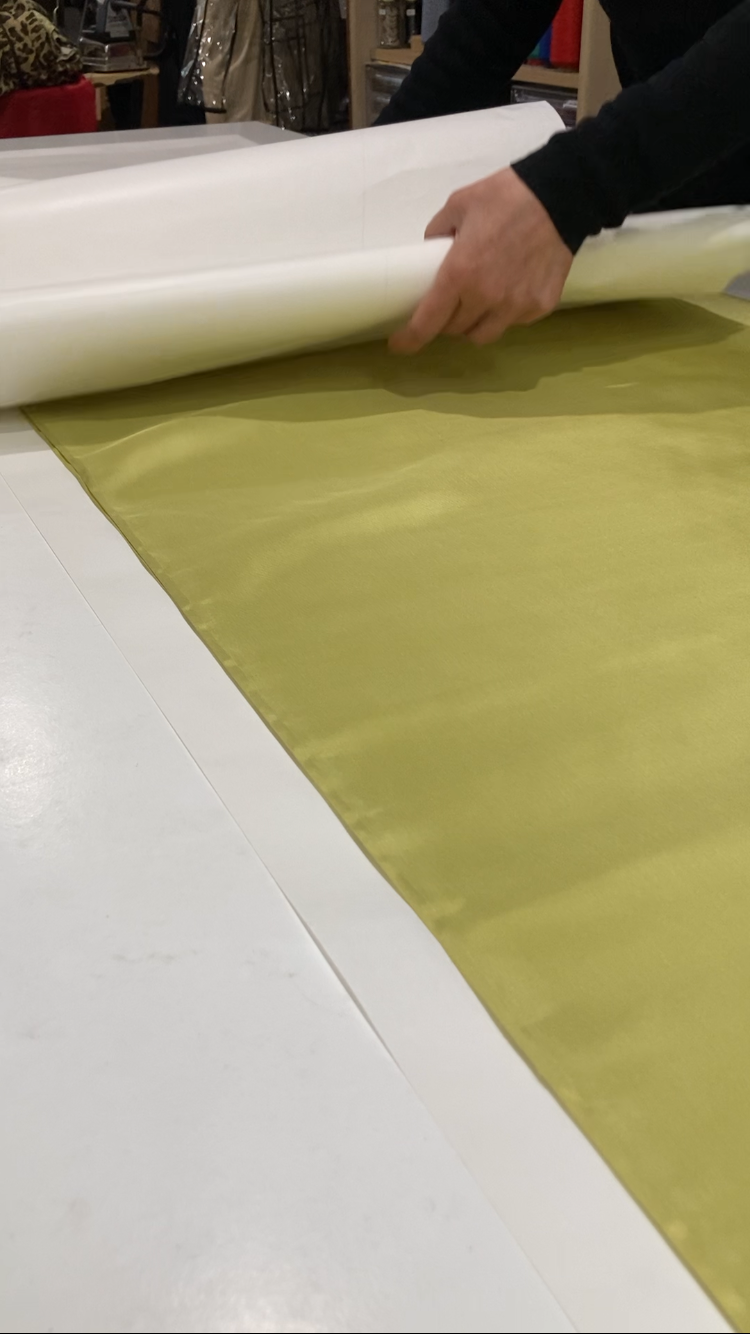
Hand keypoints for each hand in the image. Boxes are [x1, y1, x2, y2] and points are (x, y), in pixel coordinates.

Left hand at [389, 168, 572, 352]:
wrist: (561, 195)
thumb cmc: (506, 196)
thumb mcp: (459, 203)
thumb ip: (438, 231)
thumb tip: (431, 250)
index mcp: (460, 274)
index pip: (428, 323)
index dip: (410, 339)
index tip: (400, 344)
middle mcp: (486, 298)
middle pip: (455, 331)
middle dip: (446, 320)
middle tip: (448, 302)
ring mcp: (516, 306)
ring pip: (483, 334)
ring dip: (473, 324)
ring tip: (477, 303)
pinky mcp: (539, 306)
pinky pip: (513, 322)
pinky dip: (504, 314)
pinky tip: (509, 291)